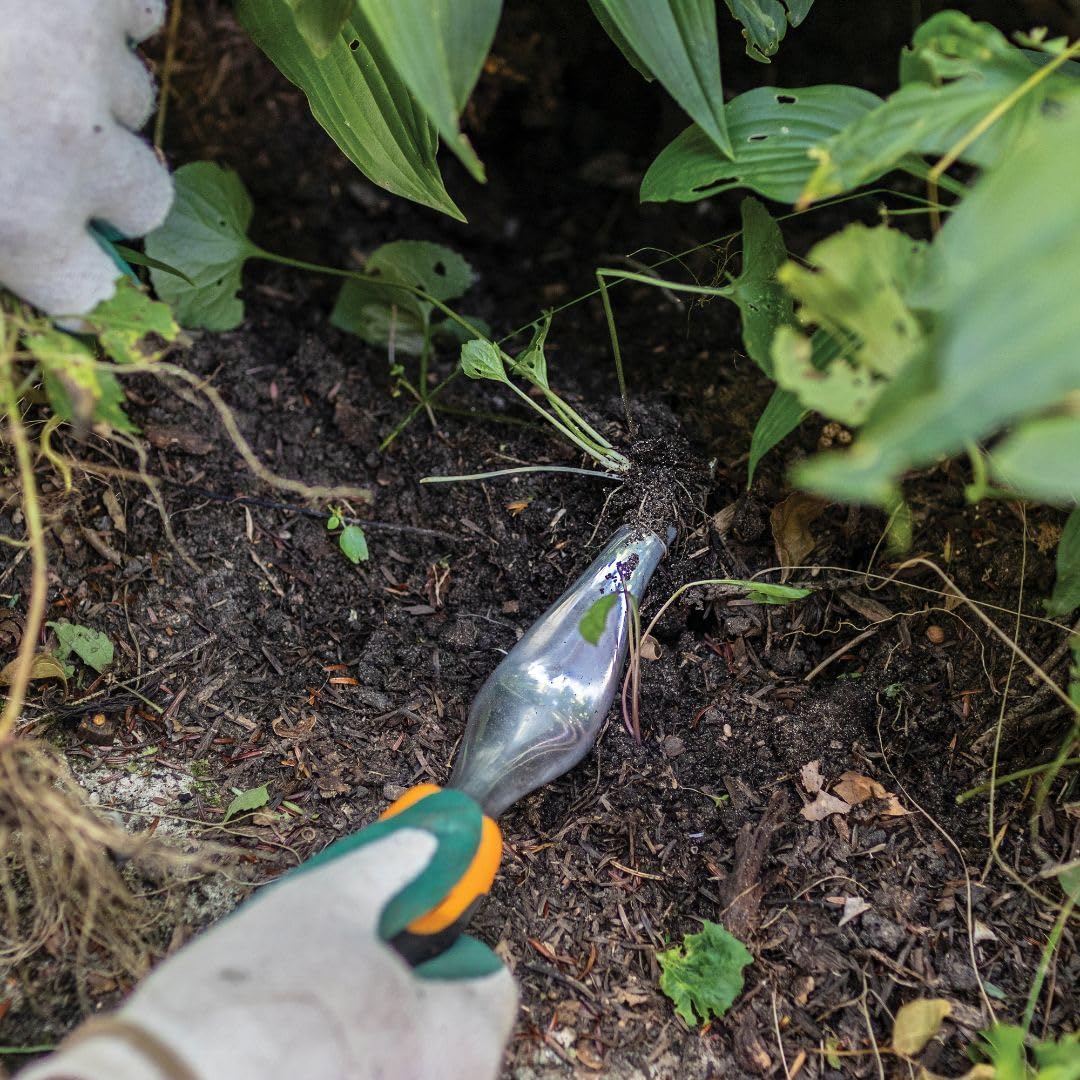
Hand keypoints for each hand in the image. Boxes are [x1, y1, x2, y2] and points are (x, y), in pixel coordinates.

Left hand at [0, 0, 173, 315]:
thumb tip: (42, 278)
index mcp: (20, 217)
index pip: (94, 296)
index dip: (82, 285)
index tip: (75, 274)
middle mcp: (72, 149)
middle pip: (147, 201)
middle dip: (109, 184)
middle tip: (43, 146)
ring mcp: (88, 60)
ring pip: (135, 99)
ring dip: (93, 90)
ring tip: (24, 57)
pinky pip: (138, 18)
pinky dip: (110, 19)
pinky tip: (54, 15)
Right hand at [19, 788, 516, 1079]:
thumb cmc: (249, 999)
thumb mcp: (327, 903)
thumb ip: (393, 865)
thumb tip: (428, 840)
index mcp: (457, 1043)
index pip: (490, 984)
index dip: (449, 946)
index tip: (410, 929)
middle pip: (446, 1034)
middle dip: (405, 997)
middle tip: (344, 971)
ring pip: (398, 1066)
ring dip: (366, 1039)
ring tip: (300, 1015)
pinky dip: (334, 1070)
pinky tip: (282, 1059)